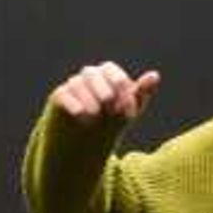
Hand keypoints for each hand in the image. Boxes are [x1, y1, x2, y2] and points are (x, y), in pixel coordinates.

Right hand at [47, 62, 161, 122]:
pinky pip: (63, 94)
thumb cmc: (111, 120)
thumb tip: (155, 75)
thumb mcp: (129, 109)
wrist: (88, 142)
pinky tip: (82, 115)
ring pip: (77, 83)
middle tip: (111, 108)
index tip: (126, 105)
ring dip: (88, 97)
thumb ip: (140, 92)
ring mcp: (71, 87)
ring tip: (95, 115)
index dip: (118, 84)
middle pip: (92, 73)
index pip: (110, 70)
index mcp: (106, 76)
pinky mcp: (58, 99)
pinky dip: (74, 103)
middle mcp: (87, 78)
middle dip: (103, 89)